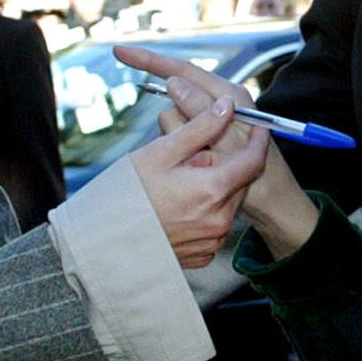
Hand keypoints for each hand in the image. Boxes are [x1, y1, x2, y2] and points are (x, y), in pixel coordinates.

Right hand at [115, 46, 320, 258]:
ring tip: (176, 186)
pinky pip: (213, 225)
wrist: (104, 241)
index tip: (257, 125)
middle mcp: (219, 220)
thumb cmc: (128, 194)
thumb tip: (225, 106)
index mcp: (212, 190)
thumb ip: (199, 126)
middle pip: (235, 179)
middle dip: (219, 164)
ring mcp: (211, 241)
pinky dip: (202, 213)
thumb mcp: (161, 152)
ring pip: (224, 202)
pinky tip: (175, 209)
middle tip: (189, 159)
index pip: (252, 159)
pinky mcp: (203, 255)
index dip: (256, 139)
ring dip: (210, 189)